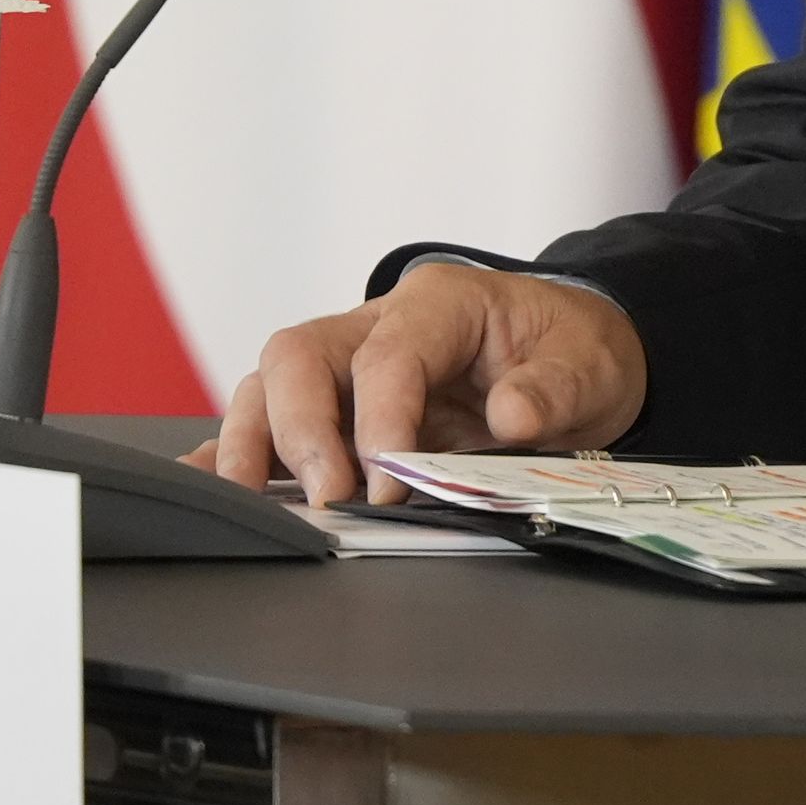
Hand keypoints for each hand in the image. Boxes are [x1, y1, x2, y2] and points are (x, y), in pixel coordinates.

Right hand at [207, 261, 647, 503]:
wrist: (570, 356)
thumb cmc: (570, 353)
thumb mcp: (588, 367)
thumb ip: (552, 390)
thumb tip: (512, 416)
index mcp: (440, 303)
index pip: (388, 354)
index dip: (381, 419)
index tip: (391, 481)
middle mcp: (377, 323)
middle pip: (303, 356)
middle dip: (304, 430)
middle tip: (330, 497)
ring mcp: (347, 362)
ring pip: (270, 383)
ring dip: (255, 442)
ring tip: (253, 501)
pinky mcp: (334, 405)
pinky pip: (269, 415)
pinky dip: (239, 449)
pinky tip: (217, 483)